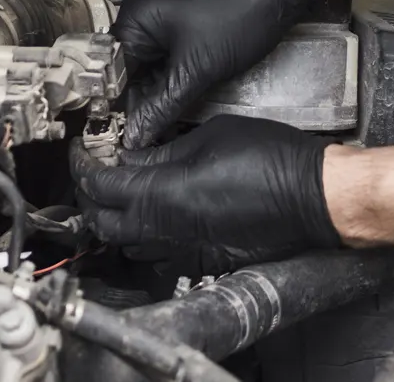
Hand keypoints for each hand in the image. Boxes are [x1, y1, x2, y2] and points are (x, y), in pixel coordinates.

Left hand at [70, 115, 340, 271]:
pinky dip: (145, 234)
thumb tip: (131, 157)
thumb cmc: (271, 159)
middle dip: (90, 196)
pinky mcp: (203, 257)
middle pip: (102, 223)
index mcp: (160, 195)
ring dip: (116, 218)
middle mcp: (165, 229)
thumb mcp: (208, 137)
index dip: (82, 165)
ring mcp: (183, 248)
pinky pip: (158, 252)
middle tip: (95, 170)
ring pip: (127, 244)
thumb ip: (162, 151)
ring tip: (122, 192)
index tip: (81, 150)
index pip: (98, 186)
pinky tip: (157, 212)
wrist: (312, 195)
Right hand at [112, 0, 323, 147]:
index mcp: (134, 15)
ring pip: (154, 60)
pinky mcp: (187, 12)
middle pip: (132, 65)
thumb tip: (134, 136)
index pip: (113, 70)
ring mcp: (166, 8)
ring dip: (159, 87)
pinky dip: (175, 71)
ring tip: (165, 120)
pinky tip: (182, 94)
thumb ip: (162, 105)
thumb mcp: (197, 69)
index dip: (119, 105)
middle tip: (148, 135)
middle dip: (140, 99)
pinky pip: (171, 48)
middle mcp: (143, 8)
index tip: (125, 137)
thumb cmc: (238, 17)